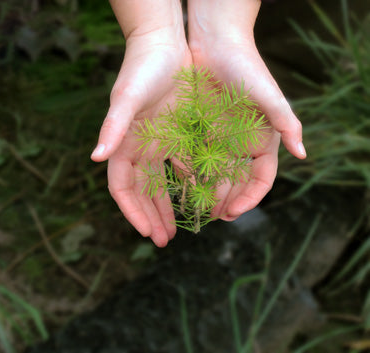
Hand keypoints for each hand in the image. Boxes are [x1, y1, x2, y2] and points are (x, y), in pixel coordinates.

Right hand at [91, 1, 191, 245]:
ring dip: (167, 207)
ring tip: (178, 230)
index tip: (146, 231)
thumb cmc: (141, 69)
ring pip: (161, 183)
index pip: (122, 186)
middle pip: (142, 191)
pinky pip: (181, 165)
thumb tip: (95, 157)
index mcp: (123, 144)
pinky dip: (187, 183)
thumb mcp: (127, 98)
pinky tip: (199, 197)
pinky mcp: (177, 134)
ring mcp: (157, 142)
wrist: (164, 45)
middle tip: (164, 240)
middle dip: (151, 216)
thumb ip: (112, 128)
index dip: (131, 210)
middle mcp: (138, 148)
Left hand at [187, 0, 305, 220]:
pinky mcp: (198, 132)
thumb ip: (287, 122)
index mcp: (262, 141)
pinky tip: (181, 186)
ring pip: (215, 175)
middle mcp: (241, 145)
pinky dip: (190, 174)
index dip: (250, 198)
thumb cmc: (246, 68)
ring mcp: (220, 139)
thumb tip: (303, 154)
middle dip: (226, 201)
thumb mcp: (269, 95)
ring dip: (208, 193)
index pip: (261, 179)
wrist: (214, 44)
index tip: (234, 212)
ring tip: (197, 210)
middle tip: (212, 217)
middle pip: (236, 182)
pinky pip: (194, 158)